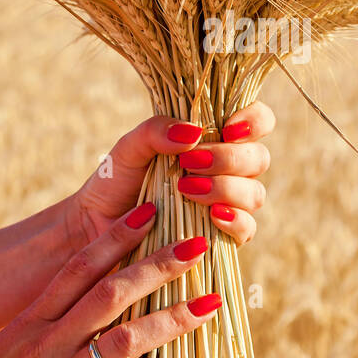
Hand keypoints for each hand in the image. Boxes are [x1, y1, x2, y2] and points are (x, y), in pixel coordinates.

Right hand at [0, 202, 216, 357]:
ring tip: (209, 304)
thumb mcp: (5, 353)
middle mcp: (48, 342)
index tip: (149, 212)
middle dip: (157, 266)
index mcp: (31, 322)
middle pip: (111, 293)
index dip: (116, 238)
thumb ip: (43, 332)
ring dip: (172, 319)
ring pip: (125, 339)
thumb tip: (80, 312)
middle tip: (196, 244)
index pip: (79, 268)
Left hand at [66, 101, 275, 247]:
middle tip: (190, 162)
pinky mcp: (223, 237)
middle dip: (229, 158)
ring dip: (226, 188)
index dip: (254, 120)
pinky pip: (247, 229)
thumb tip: (193, 132)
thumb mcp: (130, 148)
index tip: (227, 128)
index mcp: (215, 139)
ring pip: (255, 193)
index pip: (258, 121)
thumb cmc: (117, 180)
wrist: (98, 224)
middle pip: (259, 158)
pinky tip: (213, 215)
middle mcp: (229, 170)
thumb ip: (156, 131)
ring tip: (187, 189)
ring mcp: (229, 204)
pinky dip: (235, 220)